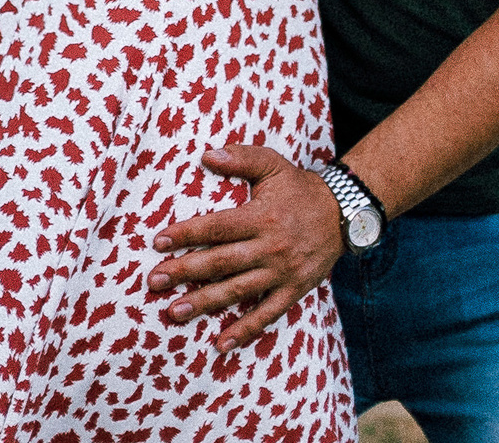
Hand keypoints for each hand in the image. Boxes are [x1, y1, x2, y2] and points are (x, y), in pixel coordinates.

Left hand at [144, 145, 344, 349]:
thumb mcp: (273, 164)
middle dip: (185, 271)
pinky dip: (245, 330)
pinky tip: (220, 343)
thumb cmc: (299, 188)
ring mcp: (282, 273)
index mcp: (262, 217)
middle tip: (154, 281)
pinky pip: (267, 314)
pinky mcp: (293, 291)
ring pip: (238, 291)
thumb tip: (207, 155)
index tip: (159, 241)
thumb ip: (241, 158)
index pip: (218, 227)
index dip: (187, 234)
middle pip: (222, 262)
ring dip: (205, 302)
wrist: (344, 215)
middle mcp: (270, 247)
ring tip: (174, 312)